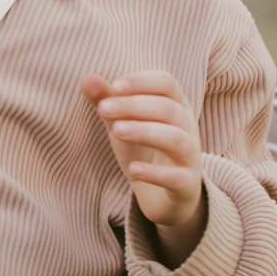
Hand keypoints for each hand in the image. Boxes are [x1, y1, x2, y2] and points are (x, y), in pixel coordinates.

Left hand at [80, 70, 207, 265]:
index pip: (166, 83)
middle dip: (134, 106)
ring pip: (175, 138)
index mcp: (176, 105)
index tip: (114, 86)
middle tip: (103, 109)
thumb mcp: (122, 123)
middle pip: (168, 108)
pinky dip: (155, 173)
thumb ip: (107, 101)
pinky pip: (176, 177)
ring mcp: (190, 156)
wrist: (164, 197)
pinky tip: (133, 169)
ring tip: (116, 131)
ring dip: (145, 131)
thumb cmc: (144, 151)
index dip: (141, 82)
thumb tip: (86, 78)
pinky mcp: (187, 185)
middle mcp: (188, 127)